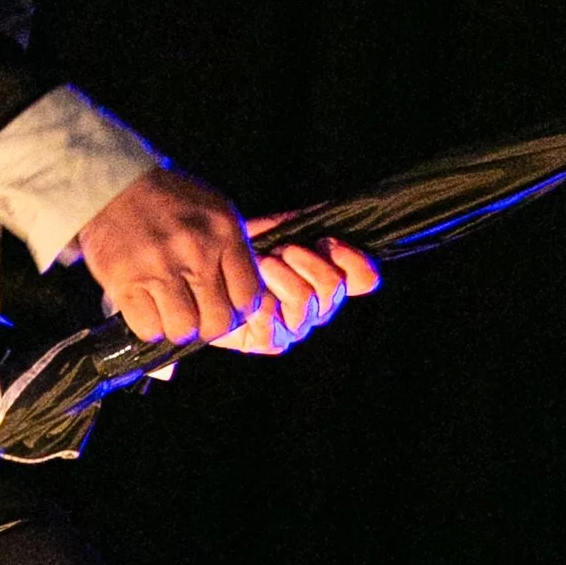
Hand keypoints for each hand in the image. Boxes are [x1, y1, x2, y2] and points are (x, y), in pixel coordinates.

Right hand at [74, 164, 380, 352]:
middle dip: (209, 327)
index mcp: (223, 233)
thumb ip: (235, 252)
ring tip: (170, 313)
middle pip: (217, 322)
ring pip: (183, 329)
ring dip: (178, 328)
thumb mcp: (214, 211)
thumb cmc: (168, 200)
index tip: (226, 308)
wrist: (112, 183)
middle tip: (197, 316)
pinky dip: (149, 326)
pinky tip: (146, 309)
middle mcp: (195, 252)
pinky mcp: (126, 281)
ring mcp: (159, 268)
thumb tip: (250, 299)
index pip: (248, 298)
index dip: (238, 312)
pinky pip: (148, 327)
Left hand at [216, 230, 380, 356]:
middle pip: (334, 288)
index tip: (328, 240)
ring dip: (283, 274)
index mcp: (328, 279)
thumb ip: (315, 225)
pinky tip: (252, 285)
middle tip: (283, 249)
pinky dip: (263, 298)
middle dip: (307, 260)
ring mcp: (294, 327)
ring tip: (263, 261)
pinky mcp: (266, 341)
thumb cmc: (241, 244)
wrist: (200, 262)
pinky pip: (277, 320)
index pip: (364, 278)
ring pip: (308, 301)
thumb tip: (342, 223)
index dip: (353, 260)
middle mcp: (317, 308)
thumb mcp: (281, 227)